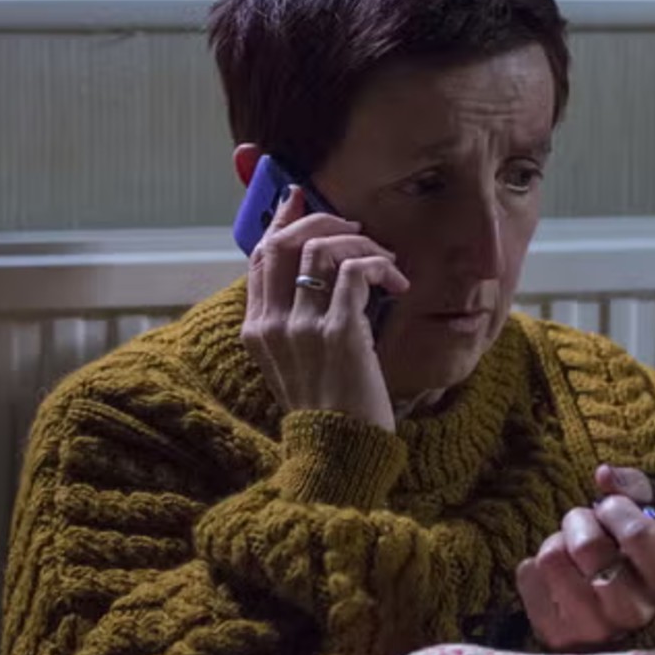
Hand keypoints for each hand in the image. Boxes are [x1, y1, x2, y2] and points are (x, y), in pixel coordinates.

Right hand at [242, 186, 410, 431]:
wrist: (339, 455)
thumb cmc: (328, 410)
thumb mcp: (296, 365)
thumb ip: (295, 324)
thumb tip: (317, 279)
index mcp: (256, 330)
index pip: (260, 256)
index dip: (282, 221)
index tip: (302, 200)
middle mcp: (271, 324)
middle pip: (285, 241)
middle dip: (323, 220)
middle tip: (357, 228)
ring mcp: (302, 327)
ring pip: (322, 248)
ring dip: (360, 244)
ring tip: (386, 262)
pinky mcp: (338, 332)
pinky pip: (355, 272)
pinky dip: (381, 266)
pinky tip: (398, 282)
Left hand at [516, 465, 654, 650]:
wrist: (614, 614)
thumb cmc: (633, 557)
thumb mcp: (649, 518)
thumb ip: (635, 487)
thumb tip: (603, 474)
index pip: (637, 532)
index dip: (616, 509)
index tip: (612, 512)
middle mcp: (634, 612)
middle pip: (587, 546)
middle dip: (580, 522)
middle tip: (586, 530)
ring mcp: (593, 629)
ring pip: (552, 557)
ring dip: (556, 543)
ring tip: (570, 555)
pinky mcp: (555, 635)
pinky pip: (527, 574)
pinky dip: (536, 568)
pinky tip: (555, 579)